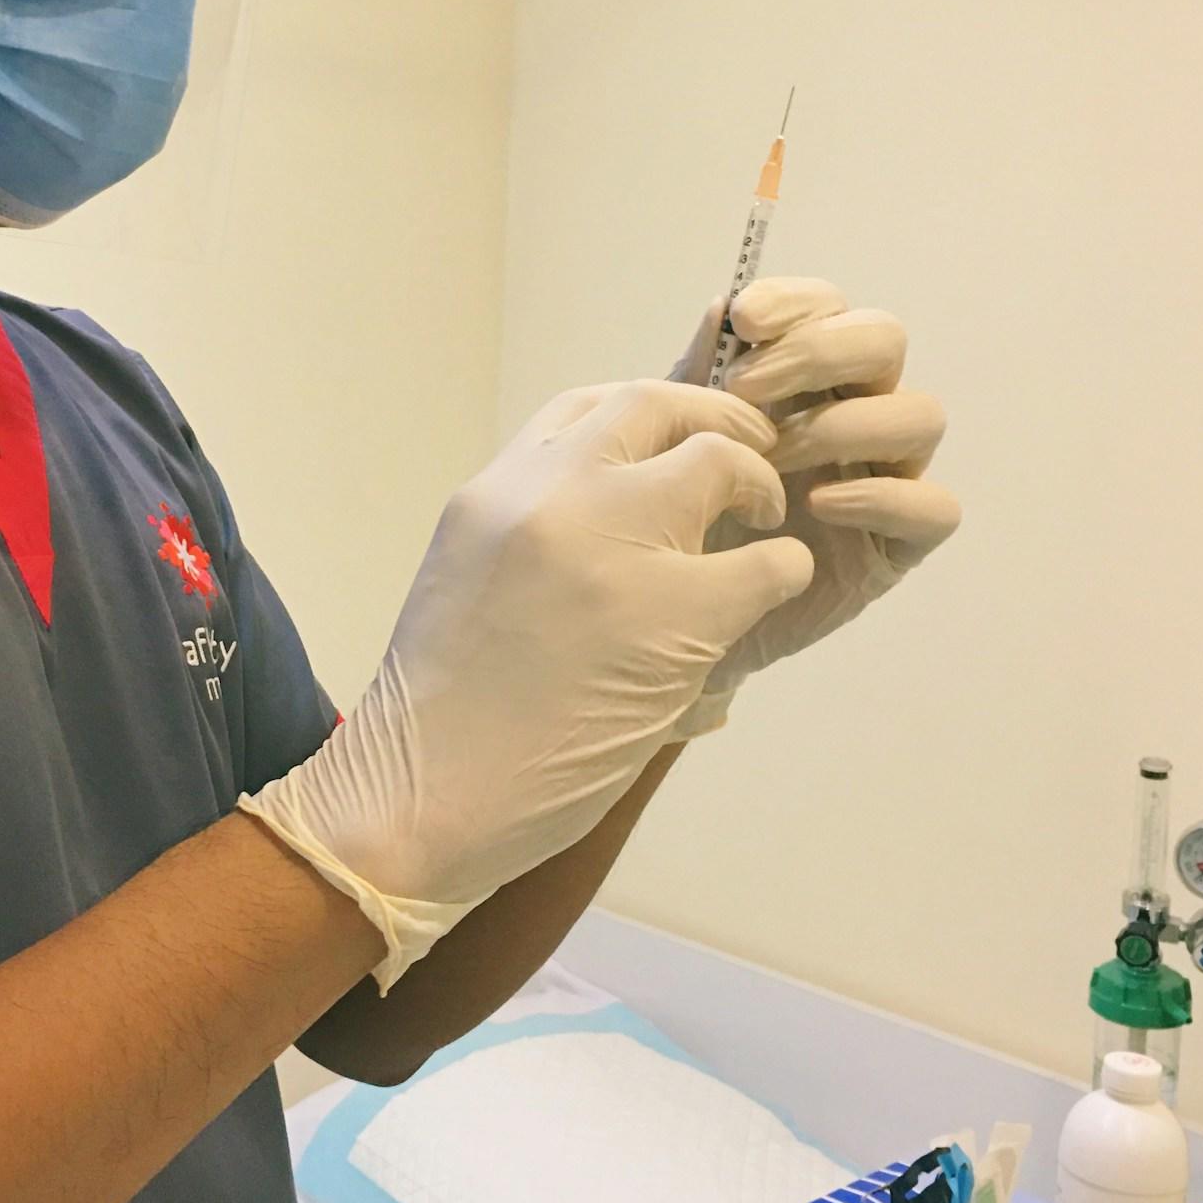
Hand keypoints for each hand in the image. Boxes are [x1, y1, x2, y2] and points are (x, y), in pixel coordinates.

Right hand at [240, 382, 813, 987]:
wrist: (418, 799)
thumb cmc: (439, 721)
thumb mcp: (469, 585)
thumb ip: (531, 538)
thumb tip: (614, 524)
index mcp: (494, 491)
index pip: (584, 406)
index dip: (649, 415)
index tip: (677, 443)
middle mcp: (547, 495)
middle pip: (653, 403)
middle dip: (715, 416)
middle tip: (750, 452)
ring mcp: (610, 547)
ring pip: (718, 459)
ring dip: (757, 483)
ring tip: (762, 521)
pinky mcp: (672, 614)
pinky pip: (766, 564)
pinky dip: (783, 569)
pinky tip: (773, 590)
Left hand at [669, 279, 960, 733]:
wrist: (666, 622)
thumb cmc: (676, 517)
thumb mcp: (674, 443)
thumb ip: (698, 377)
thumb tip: (722, 305)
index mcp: (806, 377)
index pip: (829, 309)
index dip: (797, 303)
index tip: (743, 321)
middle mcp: (856, 412)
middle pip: (885, 342)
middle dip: (818, 352)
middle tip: (747, 390)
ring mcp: (884, 475)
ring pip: (920, 416)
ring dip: (844, 424)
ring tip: (771, 457)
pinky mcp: (896, 544)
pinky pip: (933, 507)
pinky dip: (880, 497)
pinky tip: (816, 506)